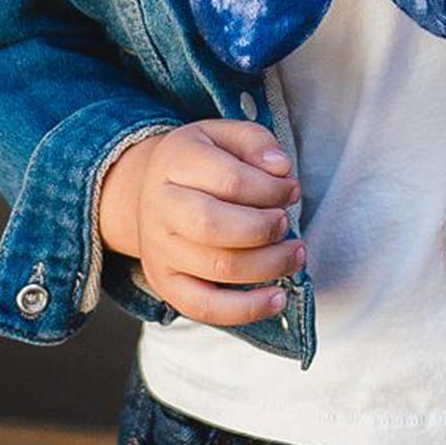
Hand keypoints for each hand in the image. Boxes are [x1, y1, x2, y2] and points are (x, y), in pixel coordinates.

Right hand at [98, 119, 305, 325]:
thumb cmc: (201, 162)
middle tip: (286, 222)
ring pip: (218, 268)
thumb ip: (255, 142)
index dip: (271, 188)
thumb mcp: (224, 135)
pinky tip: (277, 298)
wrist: (150, 191)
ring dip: (269, 265)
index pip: (230, 180)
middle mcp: (160, 206)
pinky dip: (246, 309)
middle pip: (215, 226)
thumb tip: (281, 168)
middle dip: (264, 228)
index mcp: (174, 161)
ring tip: (295, 254)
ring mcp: (159, 249)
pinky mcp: (165, 283)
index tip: (291, 189)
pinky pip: (204, 307)